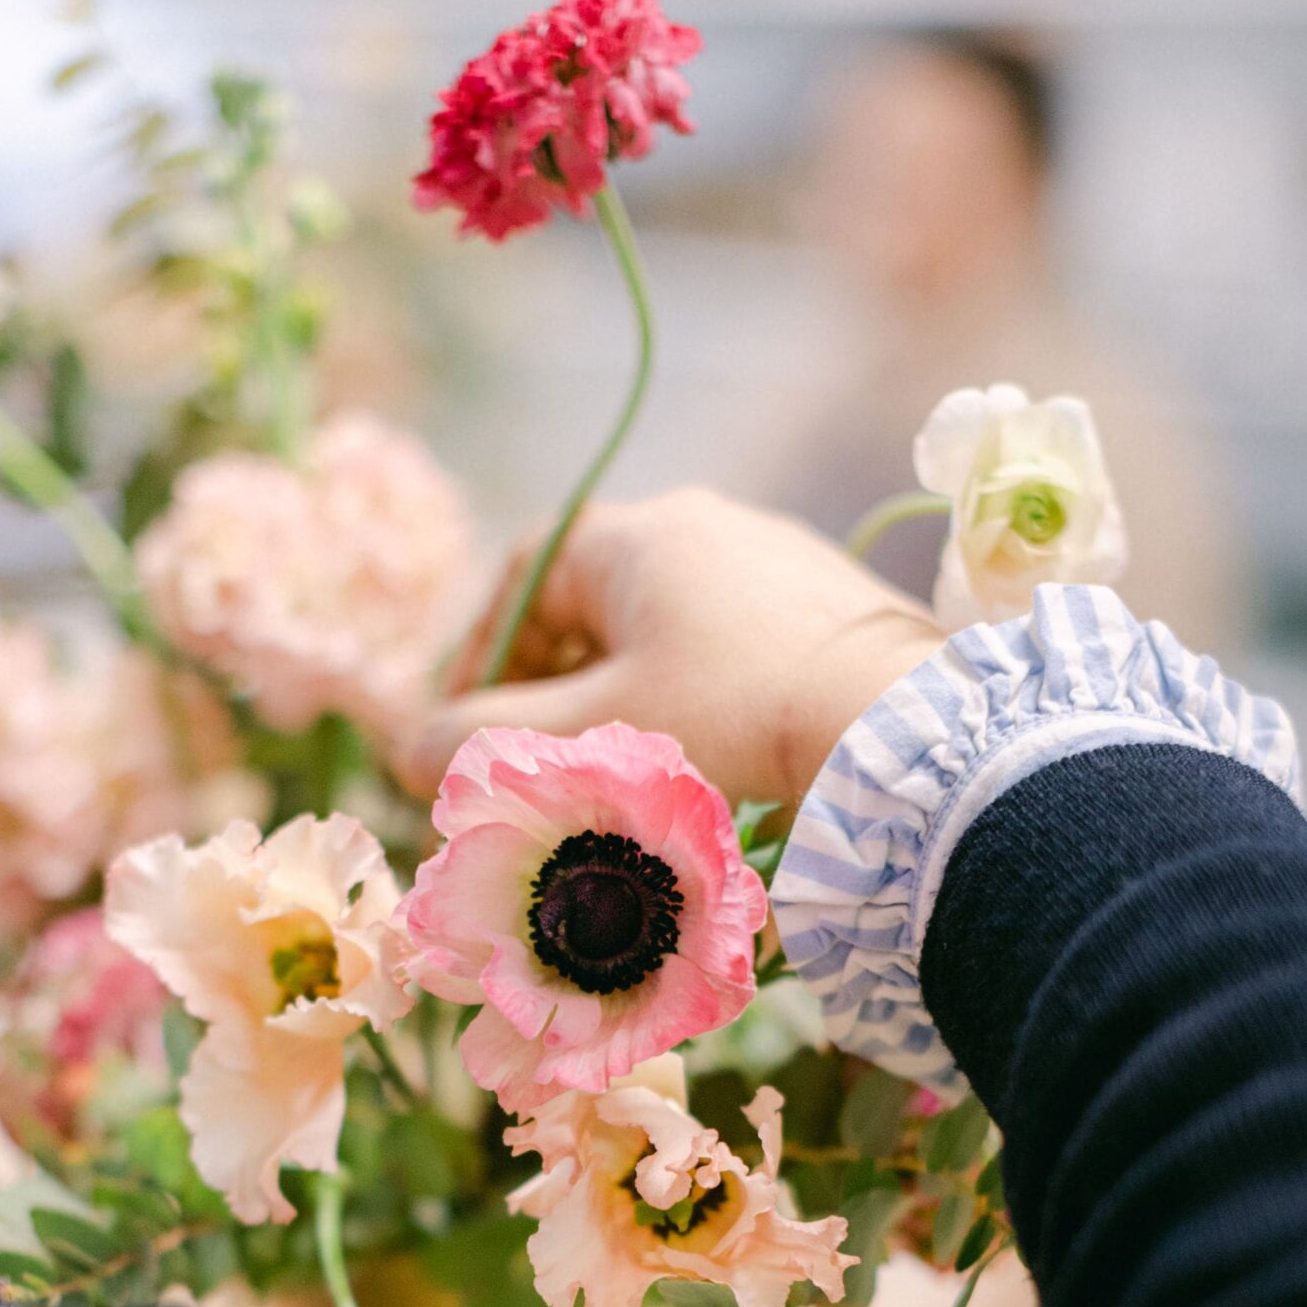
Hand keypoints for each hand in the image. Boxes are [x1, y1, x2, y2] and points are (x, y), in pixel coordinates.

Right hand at [395, 488, 943, 806]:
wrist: (896, 732)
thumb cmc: (730, 718)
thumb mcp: (595, 734)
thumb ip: (494, 741)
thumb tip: (410, 751)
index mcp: (640, 534)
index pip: (527, 576)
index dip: (481, 654)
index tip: (466, 730)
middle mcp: (709, 527)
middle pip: (594, 604)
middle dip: (548, 688)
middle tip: (530, 764)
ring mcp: (778, 565)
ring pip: (664, 633)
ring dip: (620, 703)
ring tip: (609, 779)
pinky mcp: (830, 613)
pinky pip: (730, 651)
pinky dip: (693, 703)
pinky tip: (701, 767)